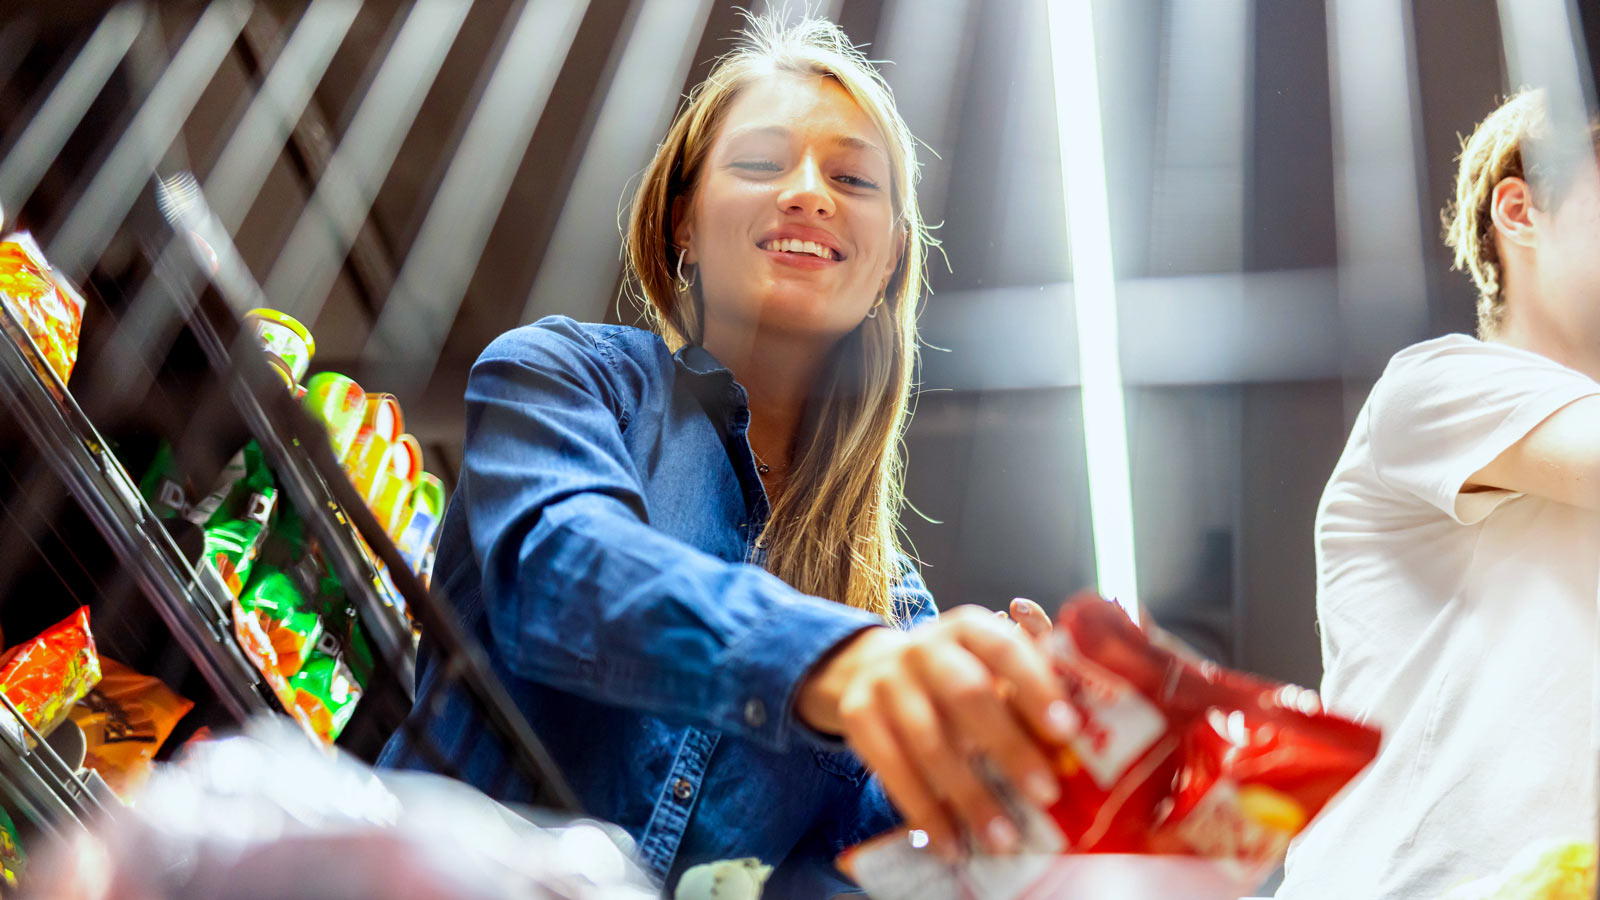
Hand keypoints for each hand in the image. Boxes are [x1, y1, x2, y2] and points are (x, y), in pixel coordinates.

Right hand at [794, 606, 1076, 860]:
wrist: (875, 668)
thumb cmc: (957, 674)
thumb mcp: (990, 665)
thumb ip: (1032, 683)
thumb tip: (1090, 726)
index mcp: (969, 627)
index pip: (1005, 650)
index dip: (1036, 688)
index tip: (1068, 731)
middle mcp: (924, 647)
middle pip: (966, 695)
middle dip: (1009, 748)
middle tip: (1046, 794)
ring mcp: (886, 680)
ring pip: (929, 742)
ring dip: (968, 796)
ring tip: (1002, 839)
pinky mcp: (858, 715)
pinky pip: (891, 768)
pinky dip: (923, 811)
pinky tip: (950, 843)